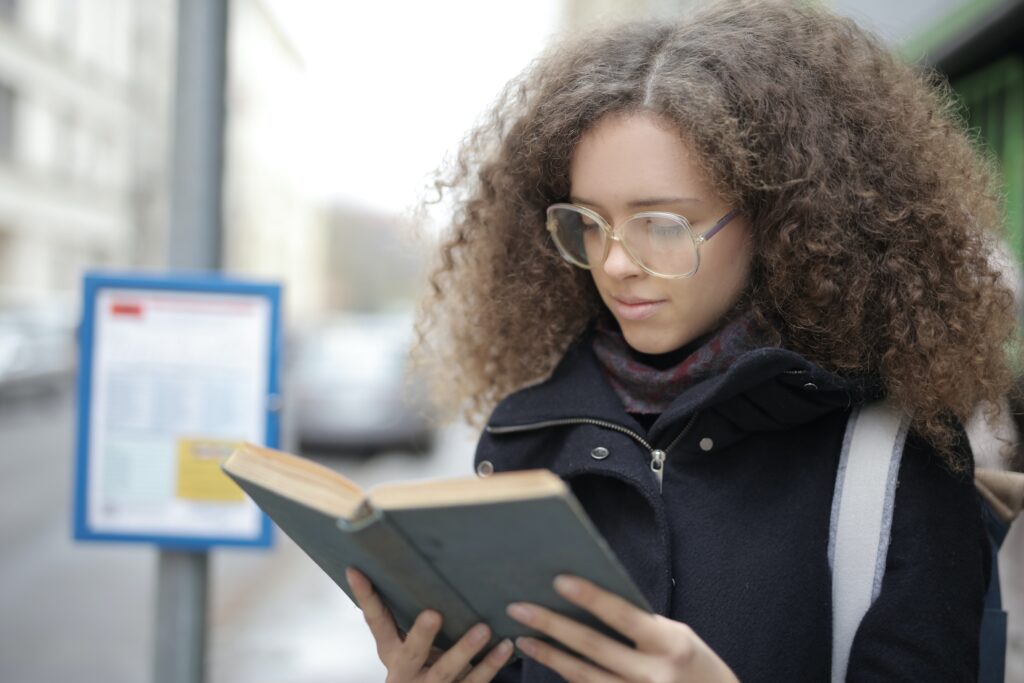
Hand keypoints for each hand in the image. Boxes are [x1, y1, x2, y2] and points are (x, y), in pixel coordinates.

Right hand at [345, 567, 514, 681]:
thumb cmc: (421, 665)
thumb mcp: (405, 645)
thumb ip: (407, 617)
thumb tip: (409, 561)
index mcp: (391, 652)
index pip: (375, 621)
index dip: (365, 596)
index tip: (356, 570)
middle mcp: (406, 671)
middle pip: (412, 652)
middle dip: (422, 635)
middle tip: (433, 614)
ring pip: (447, 670)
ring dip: (465, 650)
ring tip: (483, 629)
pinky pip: (475, 681)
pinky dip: (492, 664)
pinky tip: (505, 646)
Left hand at [506, 575, 738, 682]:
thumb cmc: (693, 664)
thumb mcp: (677, 636)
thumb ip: (640, 625)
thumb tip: (591, 603)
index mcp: (671, 644)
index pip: (623, 616)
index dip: (591, 597)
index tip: (558, 580)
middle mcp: (654, 676)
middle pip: (594, 647)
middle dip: (552, 625)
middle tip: (519, 608)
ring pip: (584, 677)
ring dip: (549, 655)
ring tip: (522, 637)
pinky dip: (566, 677)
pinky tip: (547, 661)